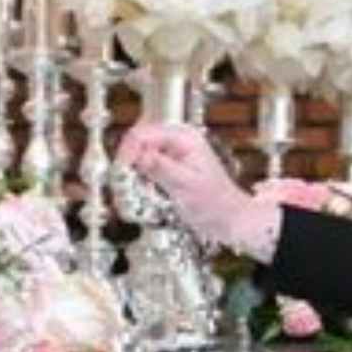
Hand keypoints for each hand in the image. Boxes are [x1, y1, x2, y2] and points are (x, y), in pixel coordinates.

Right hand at [117, 124, 280, 261]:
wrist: (229, 218)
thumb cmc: (214, 204)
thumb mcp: (185, 185)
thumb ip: (161, 168)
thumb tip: (138, 155)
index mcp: (184, 138)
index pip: (144, 133)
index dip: (128, 150)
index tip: (122, 170)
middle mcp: (178, 139)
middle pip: (139, 138)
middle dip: (129, 158)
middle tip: (124, 179)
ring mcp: (174, 151)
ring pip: (140, 150)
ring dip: (133, 166)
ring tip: (136, 185)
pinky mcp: (171, 163)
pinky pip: (146, 161)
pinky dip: (141, 173)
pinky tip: (146, 187)